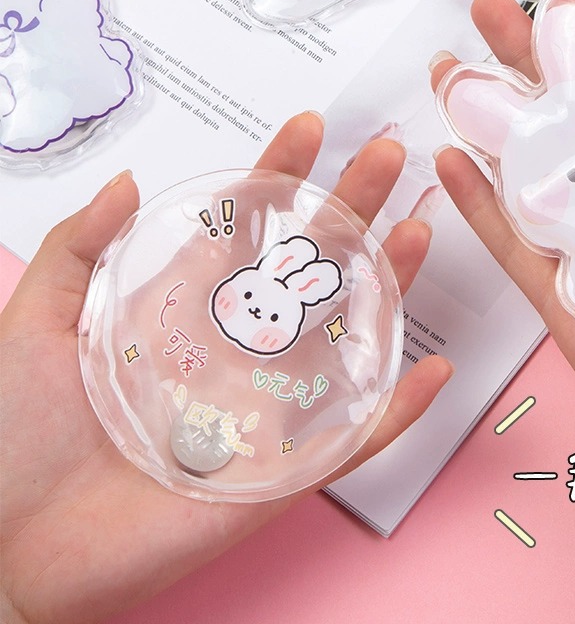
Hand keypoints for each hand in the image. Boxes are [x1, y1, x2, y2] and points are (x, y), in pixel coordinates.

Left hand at [0, 112, 452, 623]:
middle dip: (350, 210)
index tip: (310, 128)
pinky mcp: (280, 471)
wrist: (14, 547)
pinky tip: (432, 372)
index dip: (281, 177)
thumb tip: (129, 181)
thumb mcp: (36, 322)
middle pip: (310, 270)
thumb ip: (78, 248)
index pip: (249, 231)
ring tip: (416, 235)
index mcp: (186, 312)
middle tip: (387, 159)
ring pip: (345, 340)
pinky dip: (399, 411)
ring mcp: (265, 406)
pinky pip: (353, 439)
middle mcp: (236, 350)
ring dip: (386, 290)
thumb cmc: (16, 435)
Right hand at [430, 0, 574, 623]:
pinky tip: (451, 161)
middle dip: (526, 66)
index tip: (561, 3)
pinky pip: (512, 245)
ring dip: (489, 123)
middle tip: (486, 14)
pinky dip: (480, 205)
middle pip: (569, 123)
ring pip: (529, 175)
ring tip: (450, 73)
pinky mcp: (559, 299)